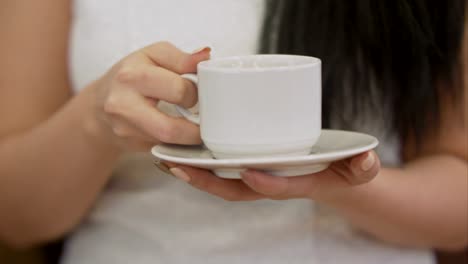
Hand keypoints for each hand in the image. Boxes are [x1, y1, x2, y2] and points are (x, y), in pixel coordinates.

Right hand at [86, 42, 209, 150]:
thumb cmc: (131, 77)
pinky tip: (182, 133)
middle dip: (195, 123)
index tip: (198, 92)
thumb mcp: (153, 56)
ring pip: (169, 143)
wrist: (99, 106)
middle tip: (200, 113)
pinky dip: (180, 143)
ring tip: (196, 125)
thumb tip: (205, 56)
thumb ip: (182, 58)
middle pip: (171, 127)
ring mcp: (125, 130)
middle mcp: (122, 105)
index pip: (178, 90)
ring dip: (190, 137)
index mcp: (131, 76)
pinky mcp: (131, 145)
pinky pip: (166, 149)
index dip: (196, 92)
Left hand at [166, 151, 379, 201]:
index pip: (276, 188)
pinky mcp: (249, 164)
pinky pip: (220, 167)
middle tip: (177, 166)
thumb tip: (366, 161)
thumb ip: (362, 166)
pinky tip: (181, 148)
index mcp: (293, 184)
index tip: (247, 170)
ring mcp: (256, 176)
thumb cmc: (340, 170)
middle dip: (206, 180)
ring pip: (220, 180)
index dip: (264, 183)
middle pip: (234, 189)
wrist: (332, 174)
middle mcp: (268, 183)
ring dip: (194, 171)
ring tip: (166, 157)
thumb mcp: (357, 168)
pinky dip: (200, 161)